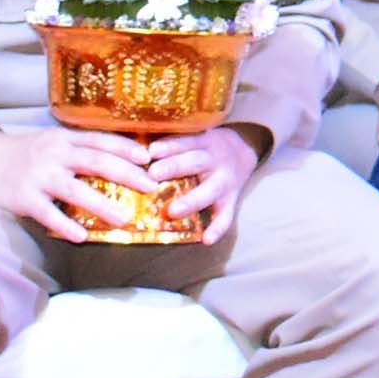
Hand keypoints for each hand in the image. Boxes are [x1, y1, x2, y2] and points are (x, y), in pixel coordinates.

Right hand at [0, 123, 165, 243]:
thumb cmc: (27, 153)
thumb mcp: (54, 142)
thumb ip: (81, 149)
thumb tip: (123, 160)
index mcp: (65, 139)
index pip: (101, 140)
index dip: (126, 147)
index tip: (149, 158)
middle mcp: (55, 154)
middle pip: (96, 162)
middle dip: (126, 174)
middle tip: (150, 186)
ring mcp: (38, 175)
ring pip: (75, 189)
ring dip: (102, 204)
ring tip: (125, 218)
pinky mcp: (23, 197)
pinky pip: (48, 214)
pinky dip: (65, 225)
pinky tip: (81, 237)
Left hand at [140, 126, 262, 245]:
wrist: (245, 149)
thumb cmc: (205, 146)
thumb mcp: (195, 136)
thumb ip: (171, 143)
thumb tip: (134, 148)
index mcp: (204, 142)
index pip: (186, 141)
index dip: (169, 146)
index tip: (151, 151)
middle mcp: (216, 160)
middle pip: (196, 162)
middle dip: (175, 168)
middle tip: (153, 175)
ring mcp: (226, 181)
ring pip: (210, 190)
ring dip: (191, 201)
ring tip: (173, 212)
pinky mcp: (232, 199)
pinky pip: (226, 216)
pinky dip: (218, 229)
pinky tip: (206, 241)